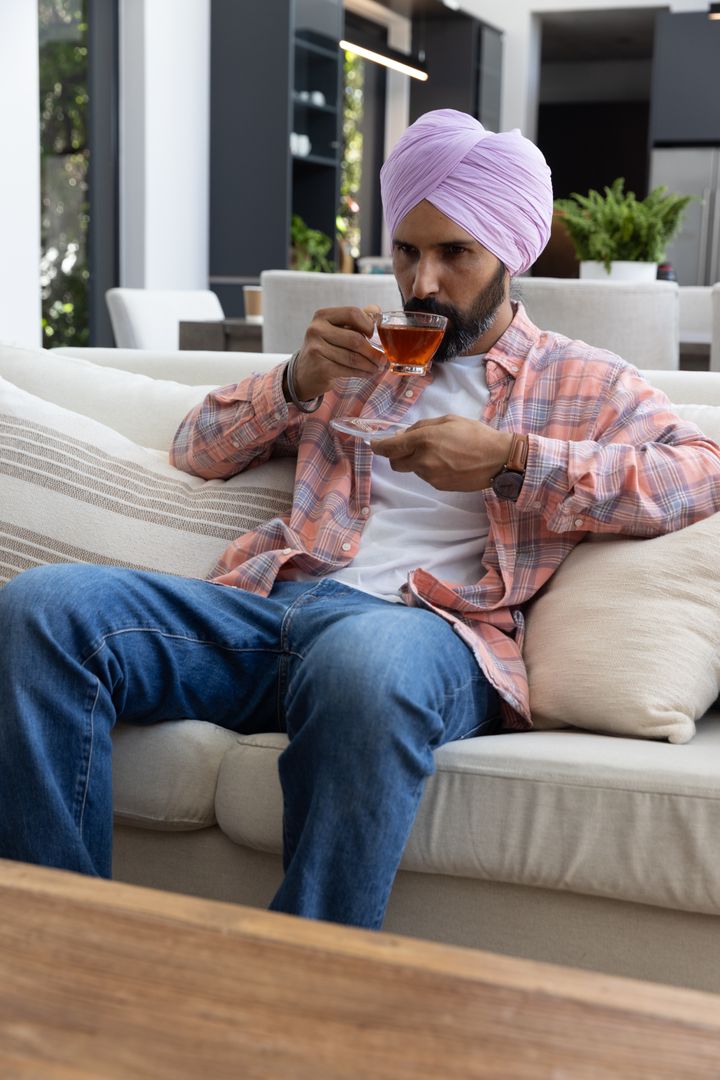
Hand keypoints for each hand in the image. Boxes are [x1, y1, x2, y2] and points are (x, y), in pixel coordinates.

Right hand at [291, 305, 385, 400]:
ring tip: (377, 367)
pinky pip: (348, 370)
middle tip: (383, 359)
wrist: (304, 373)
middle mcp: (316, 329)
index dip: (368, 324)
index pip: (352, 313)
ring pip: (353, 357)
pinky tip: (368, 373)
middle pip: (355, 339)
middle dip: (373, 352)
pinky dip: (362, 373)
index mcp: (322, 316)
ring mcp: (316, 349)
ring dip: (370, 365)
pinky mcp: (320, 368)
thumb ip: (356, 319)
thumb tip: (376, 310)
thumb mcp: (336, 329)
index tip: (373, 335)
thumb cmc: (326, 348)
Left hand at [372, 415, 513, 491]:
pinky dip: (431, 469)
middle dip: (398, 455)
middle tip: (410, 446)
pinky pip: (427, 476)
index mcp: (424, 440)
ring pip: (413, 469)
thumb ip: (422, 427)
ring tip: (442, 452)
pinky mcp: (439, 486)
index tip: (374, 444)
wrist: (498, 459)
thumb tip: (403, 435)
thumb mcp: (448, 420)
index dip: (378, 446)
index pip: (390, 448)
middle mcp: (423, 460)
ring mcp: (430, 476)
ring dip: (418, 461)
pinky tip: (449, 462)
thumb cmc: (475, 434)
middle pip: (396, 463)